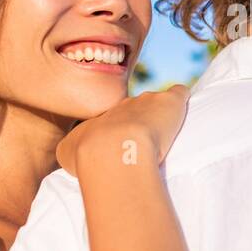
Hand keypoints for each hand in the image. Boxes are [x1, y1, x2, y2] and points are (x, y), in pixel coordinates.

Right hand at [56, 85, 190, 175]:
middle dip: (136, 125)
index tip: (121, 150)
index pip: (109, 122)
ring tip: (165, 136)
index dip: (116, 136)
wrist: (111, 150)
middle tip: (143, 147)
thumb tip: (74, 155)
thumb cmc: (88, 157)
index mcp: (101, 119)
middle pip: (131, 111)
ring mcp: (146, 102)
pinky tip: (183, 111)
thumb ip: (72, 151)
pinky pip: (179, 93)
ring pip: (154, 103)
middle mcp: (121, 107)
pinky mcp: (169, 102)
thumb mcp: (67, 154)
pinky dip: (181, 101)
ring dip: (159, 117)